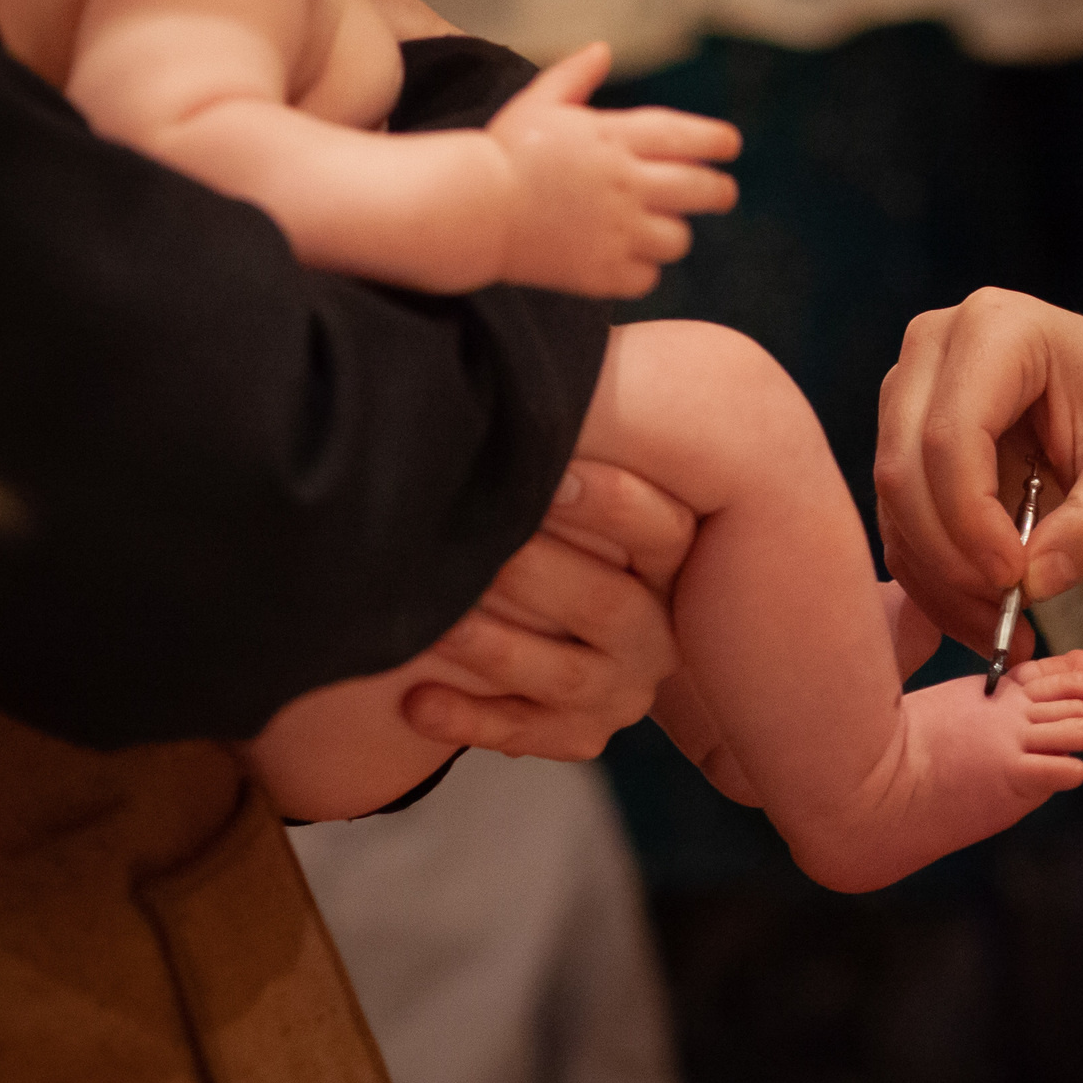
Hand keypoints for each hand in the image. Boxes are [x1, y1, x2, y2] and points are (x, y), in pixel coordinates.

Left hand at [402, 460, 696, 758]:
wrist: (548, 619)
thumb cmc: (543, 523)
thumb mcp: (564, 487)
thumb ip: (559, 444)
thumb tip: (529, 347)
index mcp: (668, 561)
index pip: (664, 533)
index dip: (614, 504)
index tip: (553, 472)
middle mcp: (655, 630)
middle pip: (609, 606)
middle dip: (534, 573)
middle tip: (473, 540)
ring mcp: (620, 688)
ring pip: (565, 676)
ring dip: (495, 647)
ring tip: (433, 619)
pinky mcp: (577, 732)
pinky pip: (529, 734)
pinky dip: (469, 720)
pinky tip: (415, 701)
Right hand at [486, 43, 741, 296]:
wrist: (471, 210)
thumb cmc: (504, 152)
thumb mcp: (537, 104)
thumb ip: (574, 76)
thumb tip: (604, 49)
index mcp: (612, 139)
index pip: (684, 136)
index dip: (715, 140)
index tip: (731, 145)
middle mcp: (624, 184)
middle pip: (701, 190)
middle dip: (719, 192)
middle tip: (721, 194)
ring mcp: (617, 231)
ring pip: (678, 238)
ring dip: (673, 231)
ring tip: (656, 227)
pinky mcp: (604, 272)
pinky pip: (648, 276)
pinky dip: (641, 269)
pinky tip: (623, 257)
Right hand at [876, 289, 1082, 654]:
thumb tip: (1031, 584)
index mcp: (996, 329)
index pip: (951, 437)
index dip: (971, 522)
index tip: (1016, 582)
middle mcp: (935, 345)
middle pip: (905, 470)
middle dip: (949, 559)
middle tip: (1003, 617)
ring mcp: (910, 388)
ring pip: (894, 503)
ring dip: (938, 578)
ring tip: (1001, 625)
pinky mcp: (904, 436)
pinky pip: (899, 519)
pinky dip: (933, 575)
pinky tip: (981, 610)